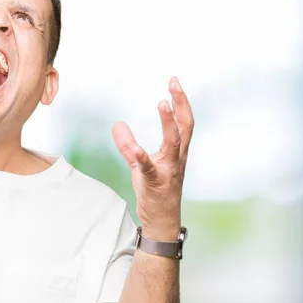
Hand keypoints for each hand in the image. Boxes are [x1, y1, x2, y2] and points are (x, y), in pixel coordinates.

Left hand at [112, 77, 193, 239]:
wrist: (161, 220)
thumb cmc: (154, 190)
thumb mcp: (139, 165)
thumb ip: (128, 145)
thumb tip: (117, 124)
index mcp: (176, 152)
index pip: (184, 122)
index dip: (180, 102)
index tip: (174, 82)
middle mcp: (177, 158)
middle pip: (185, 126)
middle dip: (181, 103)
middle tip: (174, 83)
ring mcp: (168, 170)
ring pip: (173, 143)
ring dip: (169, 123)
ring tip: (162, 103)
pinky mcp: (154, 182)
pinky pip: (148, 167)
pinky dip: (141, 156)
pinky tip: (135, 148)